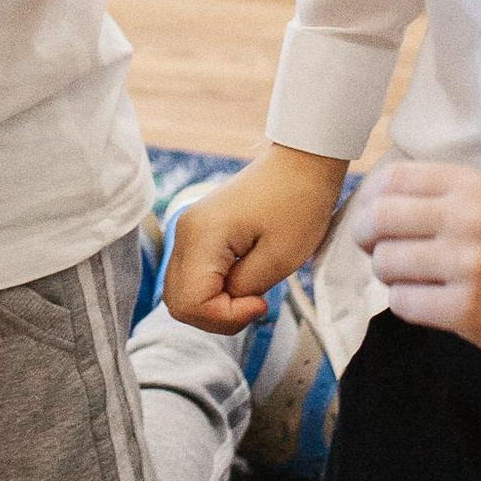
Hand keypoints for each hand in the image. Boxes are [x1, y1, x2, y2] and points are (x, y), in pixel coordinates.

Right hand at [160, 146, 347, 335]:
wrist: (301, 164)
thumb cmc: (298, 204)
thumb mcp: (279, 258)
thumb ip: (244, 290)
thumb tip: (226, 304)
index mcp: (202, 237)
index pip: (190, 303)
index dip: (225, 316)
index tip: (260, 303)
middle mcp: (185, 233)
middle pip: (178, 302)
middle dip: (216, 316)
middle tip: (255, 303)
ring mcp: (188, 231)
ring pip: (182, 292)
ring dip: (214, 305)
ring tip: (251, 293)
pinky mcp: (198, 232)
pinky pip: (193, 276)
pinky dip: (214, 290)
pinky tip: (242, 281)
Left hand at [349, 165, 480, 363]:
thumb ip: (436, 196)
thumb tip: (366, 204)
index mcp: (474, 186)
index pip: (393, 178)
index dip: (369, 198)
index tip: (372, 216)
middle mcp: (471, 219)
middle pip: (379, 218)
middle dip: (366, 237)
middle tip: (377, 250)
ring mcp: (470, 265)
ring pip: (385, 262)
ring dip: (388, 274)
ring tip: (413, 278)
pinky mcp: (468, 309)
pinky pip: (402, 301)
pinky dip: (405, 302)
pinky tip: (428, 301)